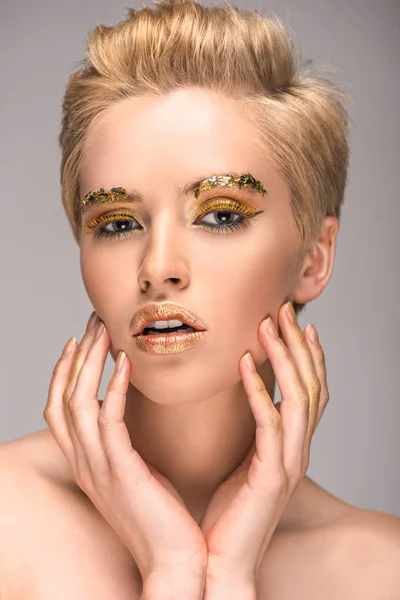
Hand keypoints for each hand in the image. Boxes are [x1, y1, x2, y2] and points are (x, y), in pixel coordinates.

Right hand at [44, 312, 206, 594]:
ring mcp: (98, 467)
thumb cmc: (161, 516)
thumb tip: (137, 416)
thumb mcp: (135, 474)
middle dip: (75, 355)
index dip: (64, 370)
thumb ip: (127, 446)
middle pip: (62, 396)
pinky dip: (114, 387)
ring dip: (89, 361)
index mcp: (86, 463)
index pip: (59, 407)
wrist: (174, 561)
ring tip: (105, 330)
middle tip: (94, 321)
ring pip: (78, 402)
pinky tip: (126, 363)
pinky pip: (109, 419)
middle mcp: (84, 462)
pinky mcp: (121, 471)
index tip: (81, 339)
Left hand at [199, 301, 328, 596]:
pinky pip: (270, 425)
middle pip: (310, 386)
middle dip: (299, 345)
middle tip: (284, 309)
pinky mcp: (271, 476)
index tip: (295, 323)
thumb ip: (248, 432)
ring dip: (284, 357)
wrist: (220, 562)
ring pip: (299, 398)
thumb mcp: (240, 462)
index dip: (306, 356)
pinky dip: (260, 391)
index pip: (308, 392)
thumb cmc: (226, 513)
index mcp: (290, 447)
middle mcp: (297, 452)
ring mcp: (288, 464)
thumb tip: (236, 398)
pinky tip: (244, 365)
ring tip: (268, 324)